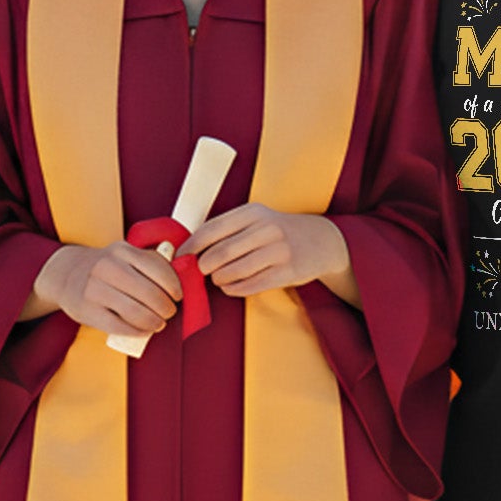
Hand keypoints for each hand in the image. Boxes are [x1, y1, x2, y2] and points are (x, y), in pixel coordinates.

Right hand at [33, 241, 182, 335]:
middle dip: (166, 308)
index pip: (158, 270)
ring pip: (136, 312)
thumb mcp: (123, 255)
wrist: (65, 274)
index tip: (177, 296)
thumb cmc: (105, 268)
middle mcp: (107, 267)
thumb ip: (148, 263)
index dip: (174, 287)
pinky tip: (144, 330)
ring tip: (159, 323)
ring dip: (155, 322)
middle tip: (169, 312)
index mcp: (122, 251)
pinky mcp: (87, 311)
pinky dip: (137, 331)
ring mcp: (95, 289)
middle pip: (150, 294)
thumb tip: (181, 280)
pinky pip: (120, 326)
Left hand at [182, 202, 344, 297]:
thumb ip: (227, 230)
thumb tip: (190, 249)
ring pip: (235, 271)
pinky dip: (235, 289)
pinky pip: (251, 285)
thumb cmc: (277, 231)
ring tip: (217, 279)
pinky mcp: (287, 272)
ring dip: (219, 279)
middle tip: (199, 272)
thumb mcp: (256, 219)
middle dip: (204, 266)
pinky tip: (231, 287)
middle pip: (220, 252)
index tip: (180, 257)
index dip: (191, 246)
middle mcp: (266, 229)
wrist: (321, 240)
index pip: (212, 229)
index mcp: (252, 212)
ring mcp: (279, 251)